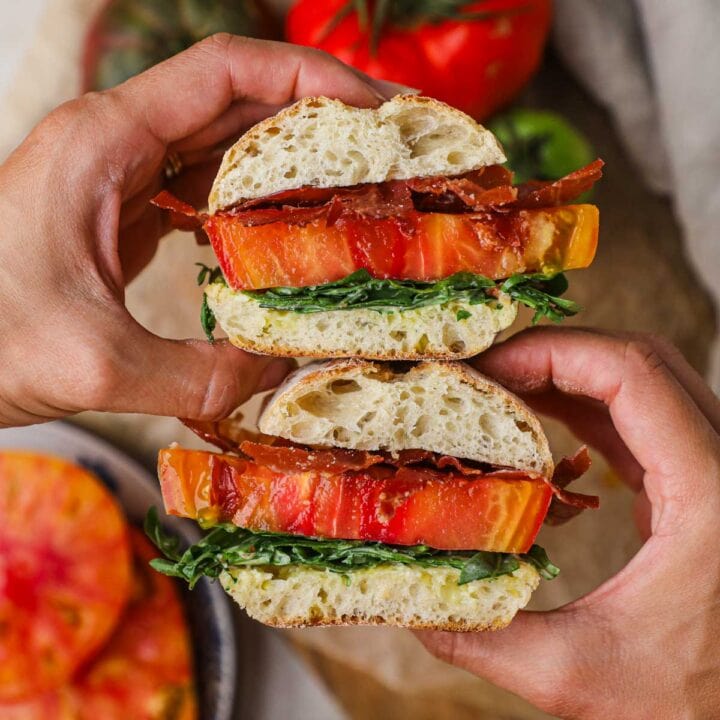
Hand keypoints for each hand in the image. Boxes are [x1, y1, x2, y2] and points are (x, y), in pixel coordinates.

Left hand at [0, 35, 403, 427]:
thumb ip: (201, 375)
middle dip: (315, 115)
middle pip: (234, 99)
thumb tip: (282, 372)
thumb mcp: (96, 365)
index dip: (310, 78)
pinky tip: (280, 231)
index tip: (373, 108)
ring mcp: (115, 177)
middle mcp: (113, 144)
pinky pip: (198, 186)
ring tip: (349, 187)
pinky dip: (249, 200)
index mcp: (104, 144)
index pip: (225, 71)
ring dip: (286, 157)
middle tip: (383, 150)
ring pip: (220, 141)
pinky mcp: (118, 212)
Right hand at [417, 327, 719, 718]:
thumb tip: (412, 603)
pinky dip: (581, 405)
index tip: (485, 369)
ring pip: (641, 380)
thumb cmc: (695, 704)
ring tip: (497, 389)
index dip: (550, 354)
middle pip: (639, 361)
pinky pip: (637, 416)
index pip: (632, 375)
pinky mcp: (694, 482)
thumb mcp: (581, 678)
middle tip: (482, 373)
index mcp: (709, 493)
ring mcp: (712, 468)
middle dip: (551, 354)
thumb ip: (489, 638)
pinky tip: (534, 420)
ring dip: (564, 375)